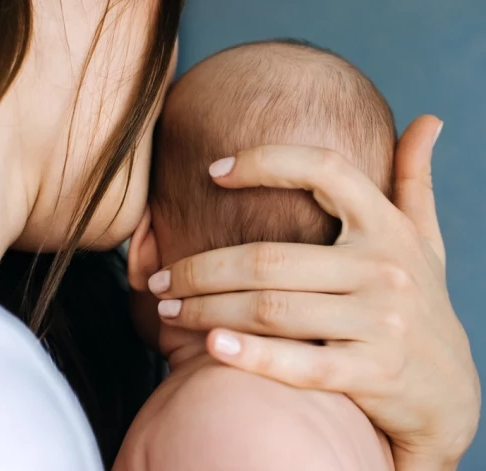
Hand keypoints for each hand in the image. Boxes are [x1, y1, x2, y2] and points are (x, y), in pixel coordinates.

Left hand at [147, 116, 479, 469]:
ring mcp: (380, 322)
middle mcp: (384, 268)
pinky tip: (209, 347)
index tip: (213, 170)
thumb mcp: (425, 240)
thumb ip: (415, 180)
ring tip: (166, 310)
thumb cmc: (420, 305)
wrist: (449, 394)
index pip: (324, 170)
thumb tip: (428, 120)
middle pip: (268, 258)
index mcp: (387, 227)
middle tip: (159, 281)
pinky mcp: (371, 373)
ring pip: (270, 308)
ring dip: (205, 309)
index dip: (266, 162)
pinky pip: (298, 363)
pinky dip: (250, 355)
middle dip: (200, 270)